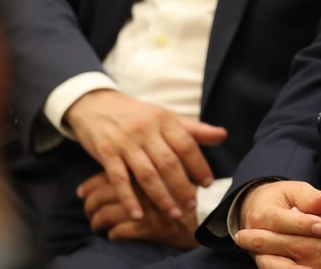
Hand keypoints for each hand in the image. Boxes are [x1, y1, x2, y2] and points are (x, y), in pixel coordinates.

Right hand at [64, 89, 227, 220]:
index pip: (187, 145)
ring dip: (161, 197)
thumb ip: (193, 129)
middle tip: (191, 205)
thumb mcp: (165, 116)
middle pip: (168, 163)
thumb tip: (223, 135)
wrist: (96, 105)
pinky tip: (138, 215)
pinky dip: (129, 199)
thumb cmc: (137, 115)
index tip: (207, 183)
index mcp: (165, 120)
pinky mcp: (106, 153)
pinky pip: (119, 180)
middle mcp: (146, 131)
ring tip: (173, 214)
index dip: (199, 165)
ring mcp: (125, 143)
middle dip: (182, 187)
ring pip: (147, 174)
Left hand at [78, 171, 196, 249]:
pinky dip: (112, 234)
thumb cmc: (182, 195)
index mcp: (150, 168)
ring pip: (107, 213)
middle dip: (91, 204)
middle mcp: (146, 186)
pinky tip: (111, 234)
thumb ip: (154, 160)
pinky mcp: (148, 227)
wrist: (198, 226)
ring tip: (96, 224)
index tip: (83, 192)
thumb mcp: (176, 169)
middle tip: (87, 210)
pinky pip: (119, 231)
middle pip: (104, 193)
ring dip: (98, 221)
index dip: (93, 184)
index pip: (110, 174)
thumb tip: (141, 156)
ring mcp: (147, 207)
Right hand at [236, 181, 320, 267]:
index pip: (281, 221)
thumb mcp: (295, 191)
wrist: (260, 210)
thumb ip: (311, 197)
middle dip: (298, 247)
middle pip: (273, 246)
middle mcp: (256, 236)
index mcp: (262, 214)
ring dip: (292, 268)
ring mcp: (260, 253)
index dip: (302, 225)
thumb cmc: (283, 199)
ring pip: (271, 265)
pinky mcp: (268, 263)